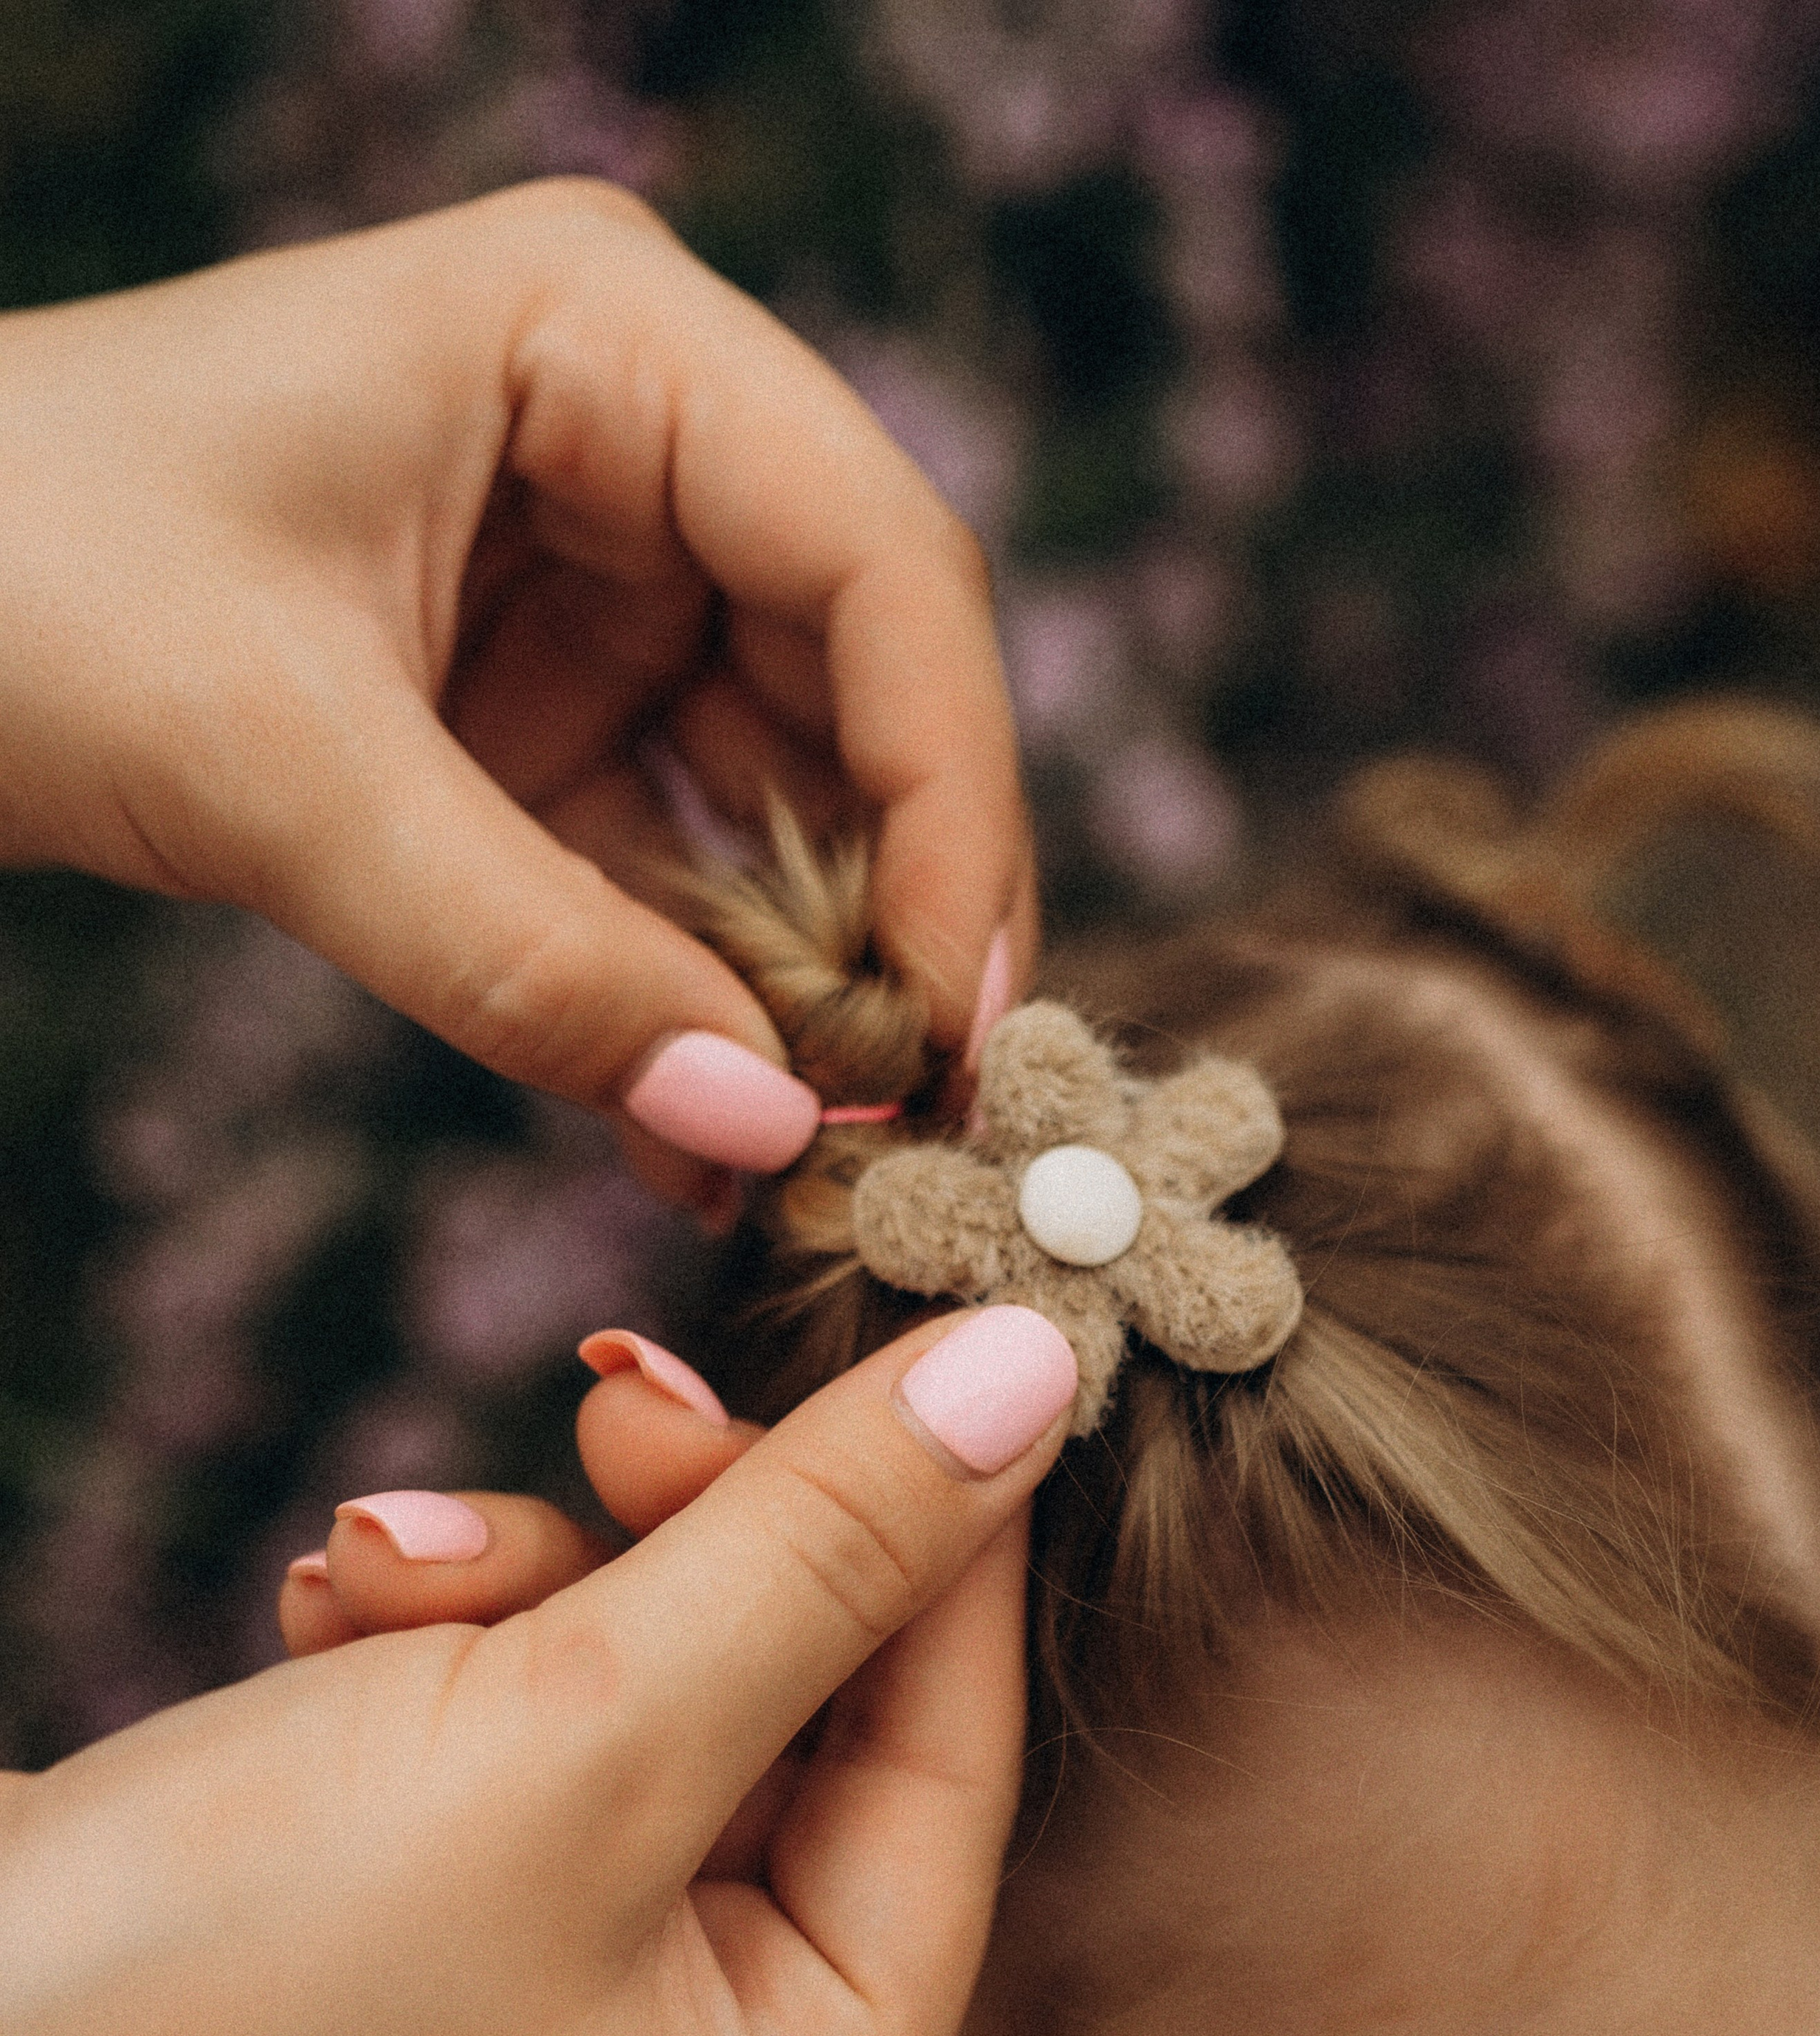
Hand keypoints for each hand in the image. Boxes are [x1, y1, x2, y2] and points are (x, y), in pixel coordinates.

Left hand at [0, 182, 1030, 1199]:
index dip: (950, 795)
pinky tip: (692, 1127)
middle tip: (910, 1110)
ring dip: (784, 978)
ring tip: (797, 1149)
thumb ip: (535, 959)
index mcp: (603, 334)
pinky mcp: (518, 703)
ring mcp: (578, 575)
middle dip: (882, 906)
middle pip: (853, 684)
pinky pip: (648, 862)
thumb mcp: (281, 769)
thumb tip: (769, 1129)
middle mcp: (625, 436)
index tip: (956, 1010)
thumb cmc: (9, 578)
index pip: (878, 566)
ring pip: (765, 791)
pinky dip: (674, 995)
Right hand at [0, 1309, 1075, 2035]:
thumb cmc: (230, 1972)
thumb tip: (1039, 1374)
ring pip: (650, 1694)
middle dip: (680, 1547)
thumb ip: (824, 1549)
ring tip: (373, 1562)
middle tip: (613, 1382)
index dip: (947, 1534)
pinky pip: (521, 1730)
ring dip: (525, 1585)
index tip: (932, 1328)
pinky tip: (324, 1613)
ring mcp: (564, 2021)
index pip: (953, 1769)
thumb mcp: (579, 1729)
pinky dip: (436, 1645)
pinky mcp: (436, 1939)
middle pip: (802, 1720)